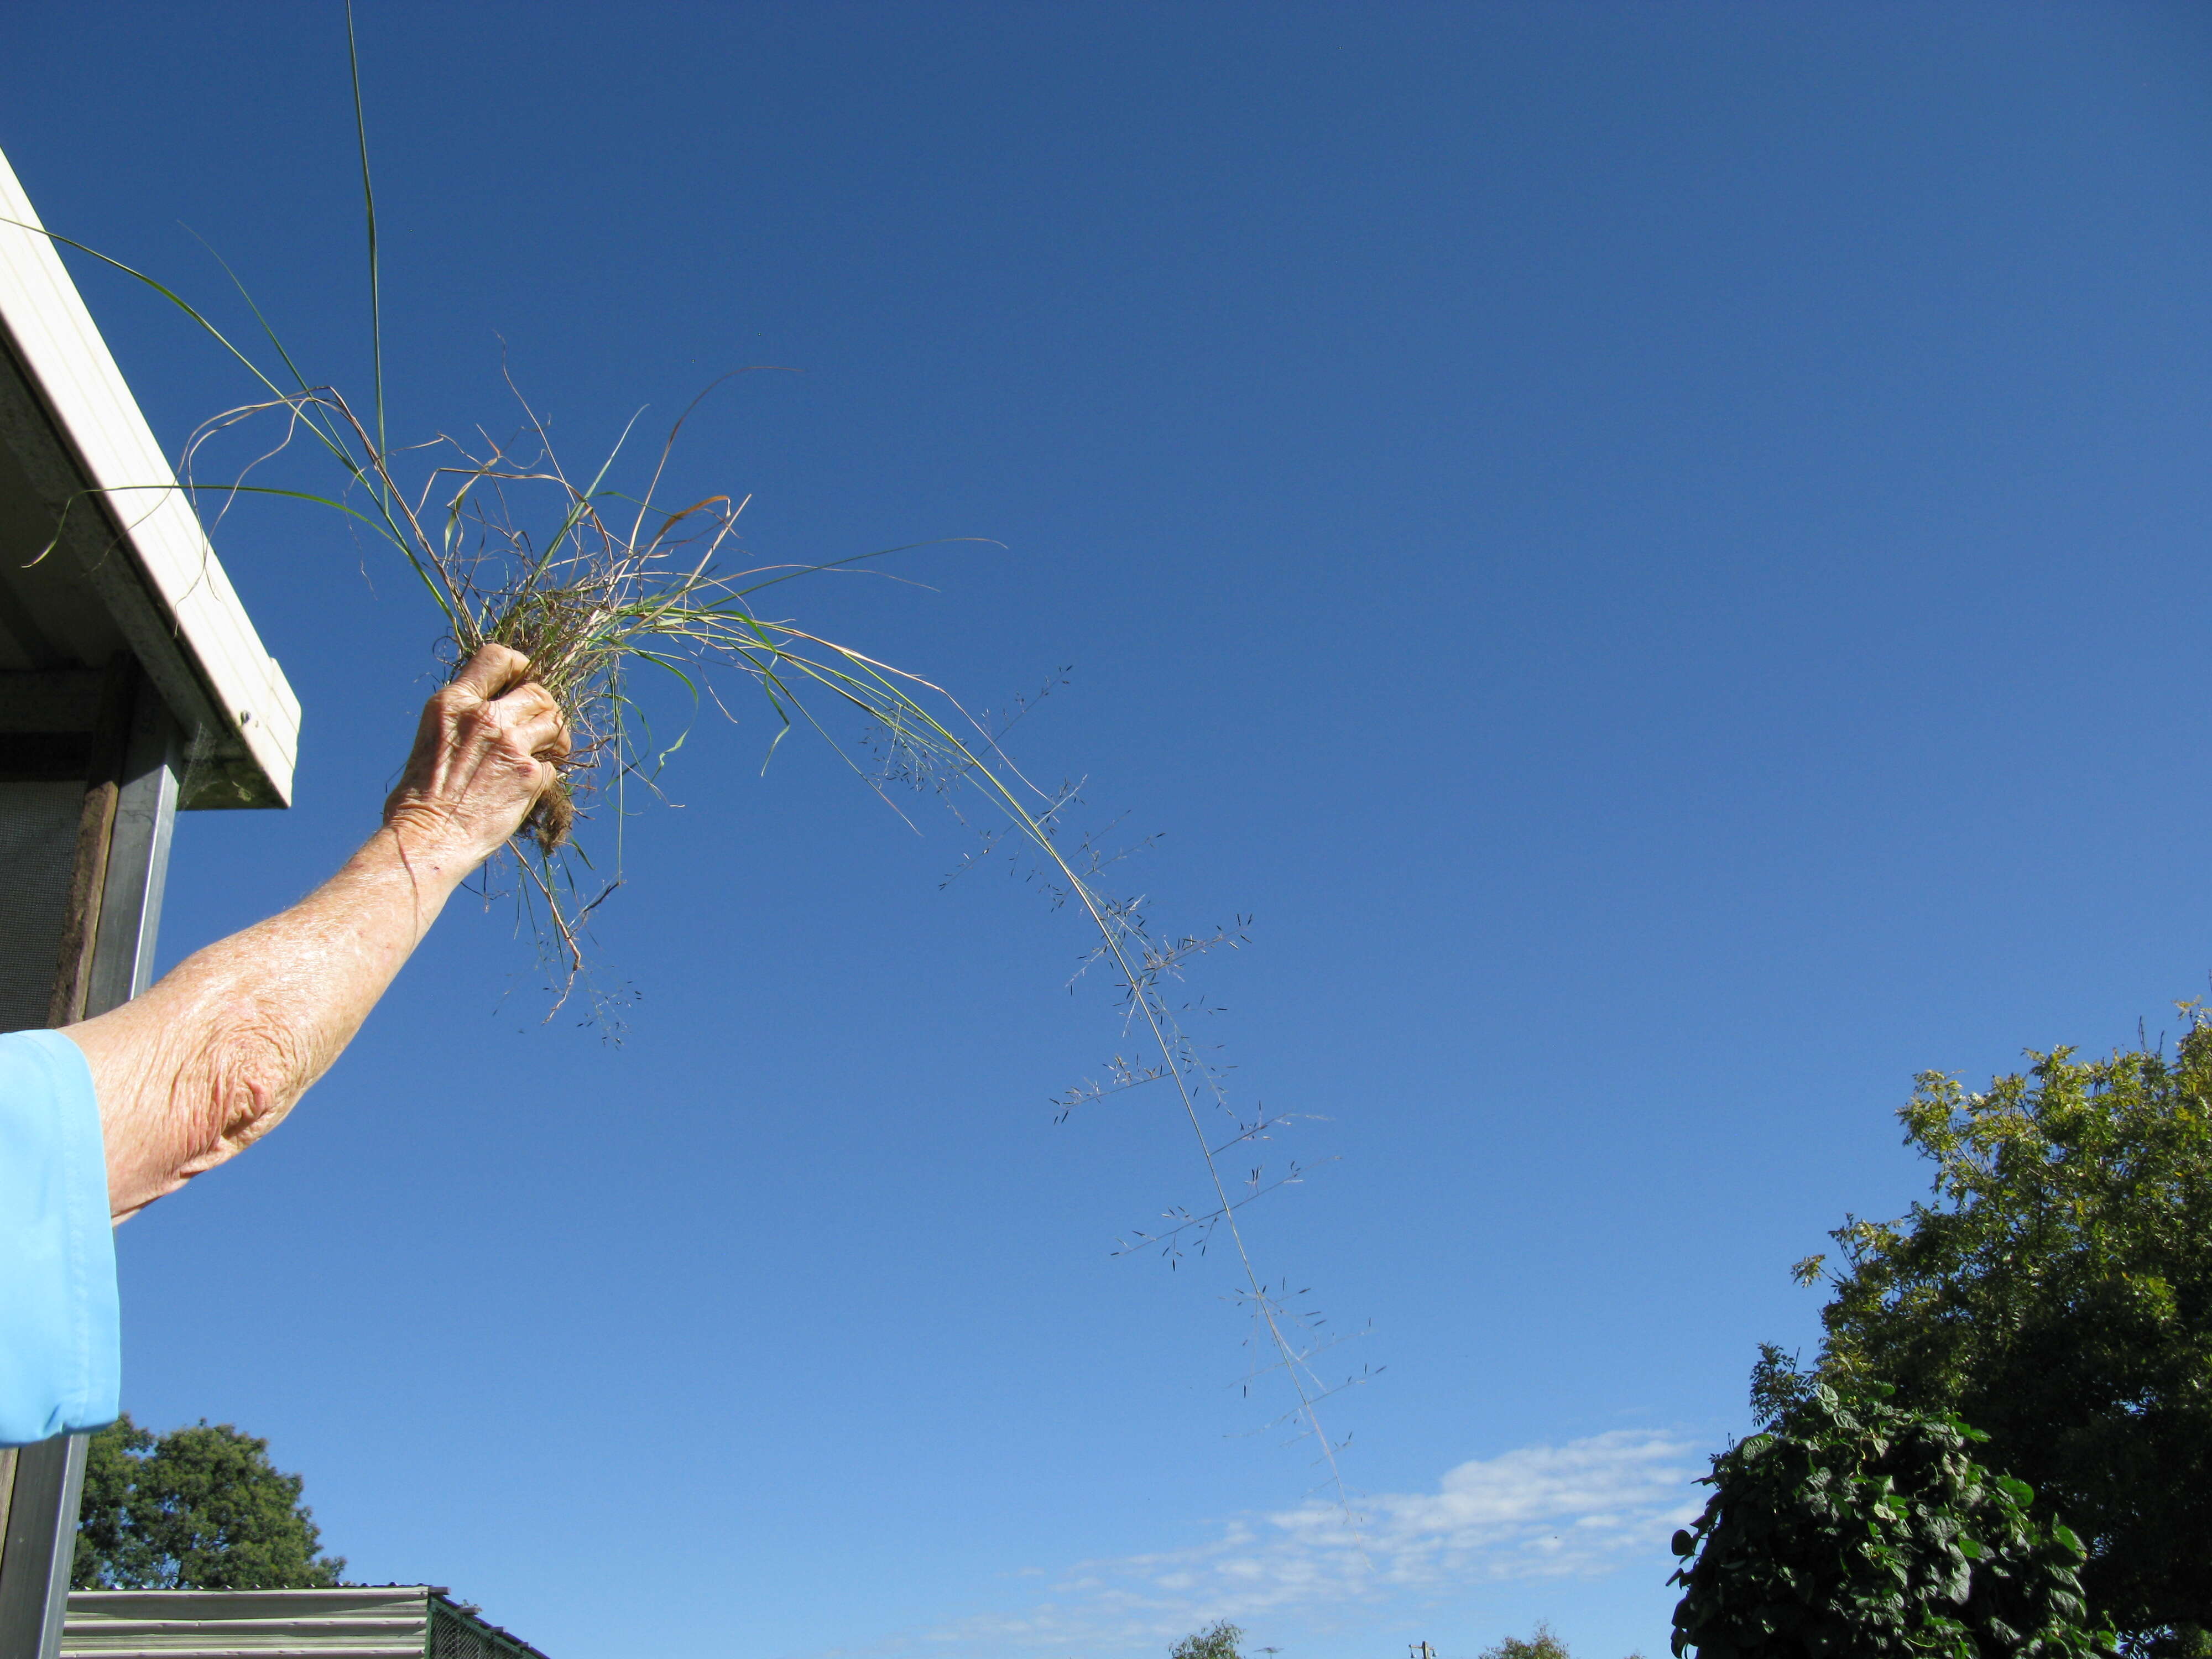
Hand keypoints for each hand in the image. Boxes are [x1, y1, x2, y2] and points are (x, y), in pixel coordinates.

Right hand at [382, 643, 569, 865]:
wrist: (429, 839)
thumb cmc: (418, 800)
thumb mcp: (431, 740)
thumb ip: (460, 721)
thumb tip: (481, 716)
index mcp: (453, 703)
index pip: (497, 657)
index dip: (519, 666)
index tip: (523, 681)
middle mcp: (484, 717)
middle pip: (538, 691)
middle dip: (544, 706)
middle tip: (541, 726)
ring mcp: (511, 744)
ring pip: (555, 721)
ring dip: (556, 736)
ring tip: (549, 752)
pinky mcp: (530, 774)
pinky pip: (554, 764)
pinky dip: (549, 772)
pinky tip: (534, 785)